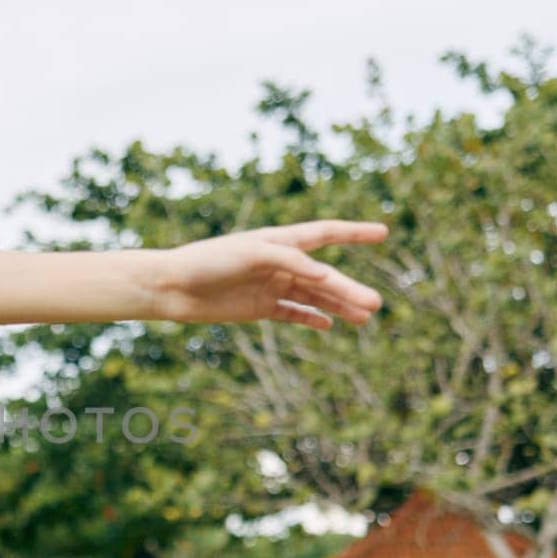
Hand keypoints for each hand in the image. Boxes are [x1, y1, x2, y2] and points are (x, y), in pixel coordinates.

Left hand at [153, 220, 386, 328]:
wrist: (173, 287)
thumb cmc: (209, 261)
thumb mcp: (252, 254)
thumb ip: (290, 261)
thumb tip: (326, 274)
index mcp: (279, 241)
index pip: (326, 234)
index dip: (355, 233)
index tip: (383, 232)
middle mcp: (279, 263)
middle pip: (324, 276)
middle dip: (350, 290)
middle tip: (375, 305)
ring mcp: (270, 286)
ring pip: (313, 296)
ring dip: (338, 306)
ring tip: (364, 319)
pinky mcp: (258, 308)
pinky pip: (292, 312)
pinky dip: (310, 318)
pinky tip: (329, 325)